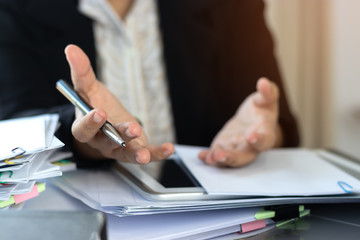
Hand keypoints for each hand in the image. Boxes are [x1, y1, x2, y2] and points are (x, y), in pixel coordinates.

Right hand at [65, 44, 173, 163]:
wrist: (109, 123)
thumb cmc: (97, 105)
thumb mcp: (90, 89)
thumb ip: (82, 73)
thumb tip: (71, 49)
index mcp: (86, 128)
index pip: (84, 129)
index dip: (90, 123)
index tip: (100, 113)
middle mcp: (101, 142)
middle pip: (108, 142)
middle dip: (120, 135)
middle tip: (132, 128)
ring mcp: (119, 149)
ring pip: (126, 153)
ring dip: (136, 153)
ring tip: (145, 154)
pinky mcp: (135, 151)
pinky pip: (147, 154)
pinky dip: (158, 153)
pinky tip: (169, 148)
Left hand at [198, 78, 281, 166]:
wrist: (252, 121)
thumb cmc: (262, 110)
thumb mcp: (266, 99)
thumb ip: (268, 92)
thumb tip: (264, 82)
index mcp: (265, 134)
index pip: (265, 140)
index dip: (259, 139)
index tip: (250, 136)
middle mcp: (251, 147)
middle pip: (244, 157)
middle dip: (232, 158)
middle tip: (221, 155)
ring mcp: (236, 150)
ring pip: (230, 160)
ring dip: (220, 161)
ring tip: (210, 158)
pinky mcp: (223, 149)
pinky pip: (216, 156)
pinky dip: (209, 157)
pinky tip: (202, 156)